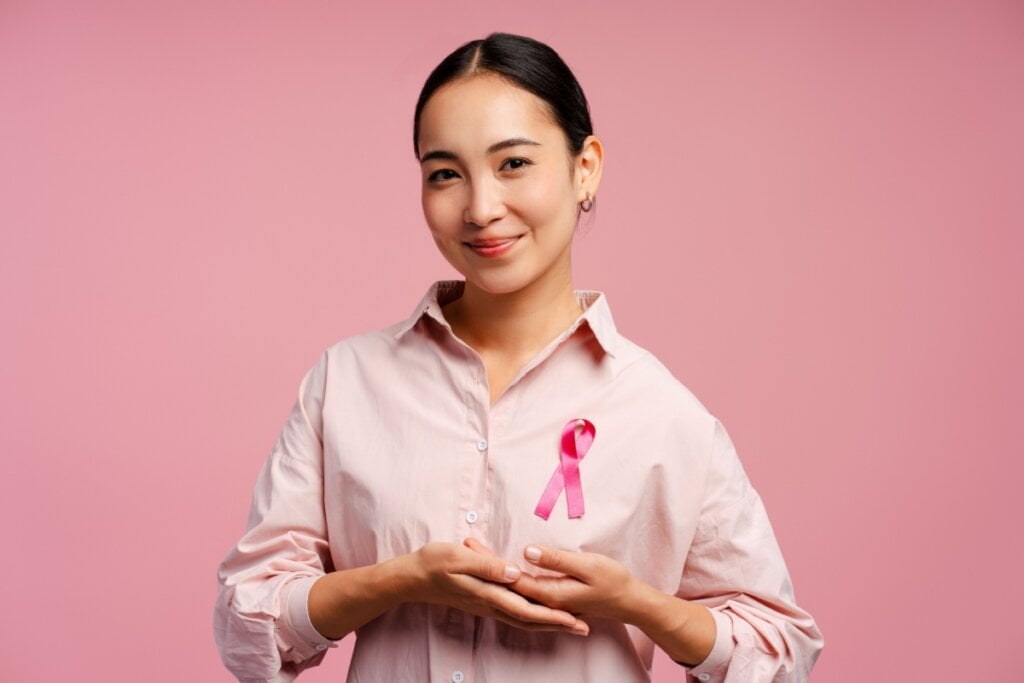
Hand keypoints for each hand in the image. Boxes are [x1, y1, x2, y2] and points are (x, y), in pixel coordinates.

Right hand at [404, 541, 589, 634]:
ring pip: (523, 619)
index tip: (576, 619)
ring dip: (548, 623)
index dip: (553, 615)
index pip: (528, 608)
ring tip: (570, 624)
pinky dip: (532, 617)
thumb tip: (514, 573)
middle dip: (558, 624)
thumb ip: (488, 566)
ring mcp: (487, 605)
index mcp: (489, 593)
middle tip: (584, 628)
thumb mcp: (461, 558)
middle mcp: (490, 604)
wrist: (413, 577)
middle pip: (531, 619)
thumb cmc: (435, 562)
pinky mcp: (483, 601)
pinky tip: (540, 615)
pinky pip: (514, 614)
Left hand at [465, 538, 639, 624]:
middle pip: (506, 583)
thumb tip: (527, 551)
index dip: (489, 561)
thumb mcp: (586, 565)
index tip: (470, 546)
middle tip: (465, 545)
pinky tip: (499, 573)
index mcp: (549, 593)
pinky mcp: (551, 598)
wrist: (629, 602)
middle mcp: (544, 601)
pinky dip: (507, 581)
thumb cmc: (611, 580)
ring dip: (494, 572)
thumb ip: (555, 560)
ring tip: (474, 556)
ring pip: (512, 588)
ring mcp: (547, 602)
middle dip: (484, 565)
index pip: (509, 577)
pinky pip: (522, 591)